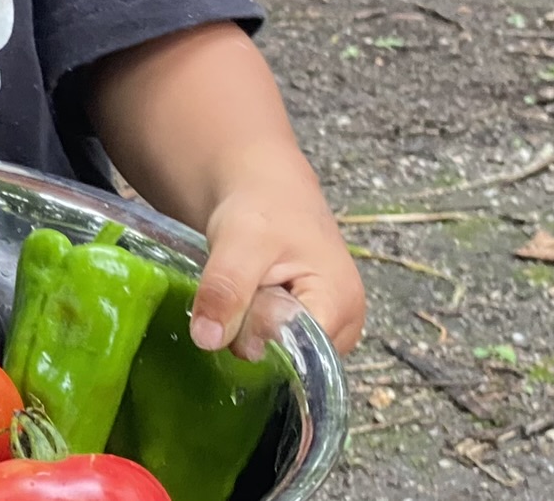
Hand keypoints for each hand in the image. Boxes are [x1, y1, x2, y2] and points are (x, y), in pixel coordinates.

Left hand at [191, 183, 364, 357]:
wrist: (266, 193)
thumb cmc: (262, 210)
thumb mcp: (239, 241)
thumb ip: (227, 289)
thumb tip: (208, 341)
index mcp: (341, 305)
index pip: (297, 354)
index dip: (257, 339)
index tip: (236, 310)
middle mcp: (345, 326)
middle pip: (289, 359)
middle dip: (253, 336)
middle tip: (241, 293)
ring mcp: (330, 330)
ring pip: (280, 356)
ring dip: (250, 332)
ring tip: (246, 292)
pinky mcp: (310, 330)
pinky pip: (277, 347)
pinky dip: (253, 329)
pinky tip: (245, 303)